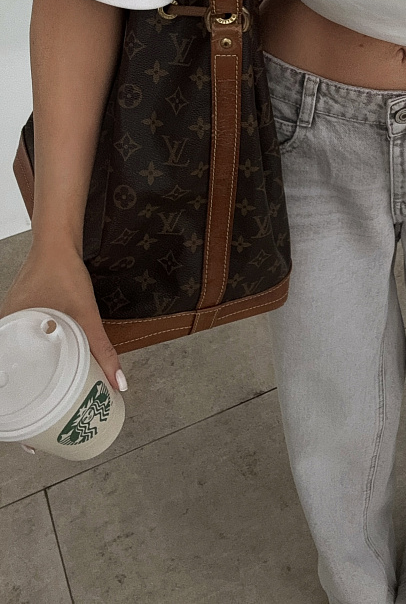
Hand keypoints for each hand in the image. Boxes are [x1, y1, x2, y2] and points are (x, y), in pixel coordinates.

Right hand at [0, 241, 127, 451]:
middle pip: (6, 378)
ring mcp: (9, 326)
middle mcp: (2, 333)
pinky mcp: (19, 320)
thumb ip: (101, 348)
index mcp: (5, 335)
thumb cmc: (62, 275)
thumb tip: (119, 383)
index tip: (22, 437)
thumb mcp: (85, 316)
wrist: (57, 244)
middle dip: (20, 407)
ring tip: (42, 411)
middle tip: (36, 431)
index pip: (1, 383)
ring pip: (13, 366)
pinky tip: (45, 377)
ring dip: (26, 387)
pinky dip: (30, 367)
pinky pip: (19, 351)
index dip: (10, 413)